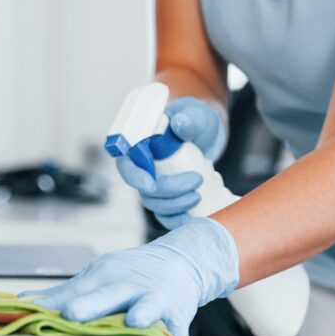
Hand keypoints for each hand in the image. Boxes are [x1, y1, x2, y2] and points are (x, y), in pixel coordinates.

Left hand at [20, 218, 239, 335]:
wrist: (181, 261)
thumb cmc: (130, 274)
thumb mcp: (99, 276)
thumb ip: (66, 292)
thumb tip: (24, 301)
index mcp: (107, 275)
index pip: (78, 289)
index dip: (59, 301)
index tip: (36, 309)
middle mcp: (130, 286)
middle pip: (109, 293)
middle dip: (91, 303)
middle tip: (72, 313)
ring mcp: (157, 300)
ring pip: (149, 307)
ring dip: (143, 314)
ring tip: (135, 322)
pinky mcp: (178, 318)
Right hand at [115, 96, 226, 229]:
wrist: (207, 132)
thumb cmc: (195, 120)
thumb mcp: (195, 115)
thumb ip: (189, 119)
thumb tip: (180, 124)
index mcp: (141, 146)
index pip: (127, 165)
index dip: (134, 177)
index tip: (152, 184)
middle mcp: (145, 168)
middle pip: (145, 190)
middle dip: (170, 192)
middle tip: (197, 180)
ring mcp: (157, 185)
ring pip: (157, 206)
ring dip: (177, 206)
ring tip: (199, 194)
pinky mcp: (170, 198)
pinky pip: (168, 216)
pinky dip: (180, 220)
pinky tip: (195, 217)